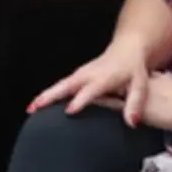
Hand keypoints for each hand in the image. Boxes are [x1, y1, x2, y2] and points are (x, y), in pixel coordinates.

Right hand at [28, 47, 146, 117]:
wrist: (127, 48)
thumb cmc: (134, 68)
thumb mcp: (140, 85)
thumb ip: (135, 104)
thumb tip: (132, 123)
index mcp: (103, 77)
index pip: (89, 90)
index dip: (80, 100)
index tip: (69, 111)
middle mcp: (88, 75)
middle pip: (66, 86)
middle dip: (50, 96)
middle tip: (35, 108)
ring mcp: (81, 74)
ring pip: (60, 85)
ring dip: (45, 95)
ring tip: (31, 109)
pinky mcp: (77, 76)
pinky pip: (62, 85)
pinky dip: (50, 93)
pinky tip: (40, 104)